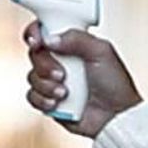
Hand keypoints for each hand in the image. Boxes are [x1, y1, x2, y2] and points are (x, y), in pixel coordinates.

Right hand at [23, 21, 142, 138]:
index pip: (44, 31)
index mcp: (72, 44)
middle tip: (62, 74)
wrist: (115, 117)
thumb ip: (77, 38)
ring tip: (65, 93)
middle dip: (45, 65)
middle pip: (35, 54)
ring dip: (47, 85)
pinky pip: (32, 96)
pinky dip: (43, 100)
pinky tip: (58, 103)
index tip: (37, 41)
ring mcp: (53, 81)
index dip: (35, 33)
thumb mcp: (101, 52)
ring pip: (32, 76)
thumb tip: (50, 39)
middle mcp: (60, 61)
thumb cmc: (115, 84)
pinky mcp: (49, 101)